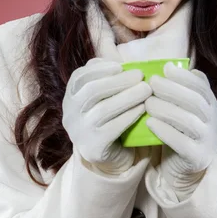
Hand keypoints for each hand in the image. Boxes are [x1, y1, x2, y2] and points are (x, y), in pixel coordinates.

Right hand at [62, 58, 151, 172]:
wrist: (109, 157)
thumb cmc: (110, 119)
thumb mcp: (104, 97)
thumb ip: (108, 78)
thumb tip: (121, 60)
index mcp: (71, 97)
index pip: (79, 77)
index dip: (100, 69)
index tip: (120, 66)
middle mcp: (70, 114)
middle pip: (92, 91)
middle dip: (119, 81)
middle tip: (140, 75)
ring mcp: (79, 132)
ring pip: (103, 109)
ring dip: (128, 96)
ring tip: (146, 89)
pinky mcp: (93, 148)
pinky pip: (112, 128)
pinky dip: (129, 115)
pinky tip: (142, 108)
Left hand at [144, 62, 216, 186]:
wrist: (183, 169)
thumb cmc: (180, 133)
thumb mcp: (185, 110)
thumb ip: (182, 91)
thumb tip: (171, 66)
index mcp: (213, 107)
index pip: (202, 87)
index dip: (184, 76)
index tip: (165, 68)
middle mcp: (215, 123)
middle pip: (195, 102)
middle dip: (172, 89)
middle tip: (151, 83)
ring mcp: (208, 141)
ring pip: (189, 122)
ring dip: (166, 109)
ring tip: (147, 103)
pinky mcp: (197, 158)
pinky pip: (182, 143)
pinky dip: (165, 131)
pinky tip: (150, 123)